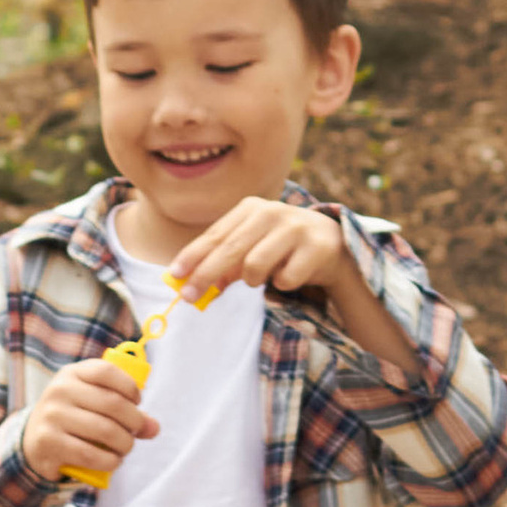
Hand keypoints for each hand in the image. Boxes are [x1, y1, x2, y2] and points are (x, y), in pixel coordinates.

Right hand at [24, 353, 159, 485]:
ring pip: (105, 431)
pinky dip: (110, 461)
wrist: (34, 442)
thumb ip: (126, 412)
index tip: (136, 403)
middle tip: (135, 431)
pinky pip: (91, 454)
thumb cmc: (74, 419)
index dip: (130, 388)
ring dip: (125, 444)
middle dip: (134, 421)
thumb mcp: (94, 405)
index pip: (107, 372)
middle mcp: (59, 390)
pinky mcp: (48, 443)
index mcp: (71, 374)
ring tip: (125, 448)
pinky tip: (113, 461)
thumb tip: (153, 428)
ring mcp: (51, 416)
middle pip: (113, 403)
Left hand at [166, 196, 348, 305]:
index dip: (193, 256)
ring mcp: (296, 228)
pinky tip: (292, 273)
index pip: (215, 235)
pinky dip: (282, 284)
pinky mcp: (316, 248)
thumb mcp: (251, 247)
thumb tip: (193, 286)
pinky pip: (284, 280)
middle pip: (230, 250)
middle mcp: (272, 212)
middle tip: (190, 298)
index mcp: (251, 208)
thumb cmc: (281, 247)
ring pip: (255, 267)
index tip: (174, 276)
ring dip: (253, 280)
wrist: (332, 243)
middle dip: (206, 276)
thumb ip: (223, 263)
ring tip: (263, 276)